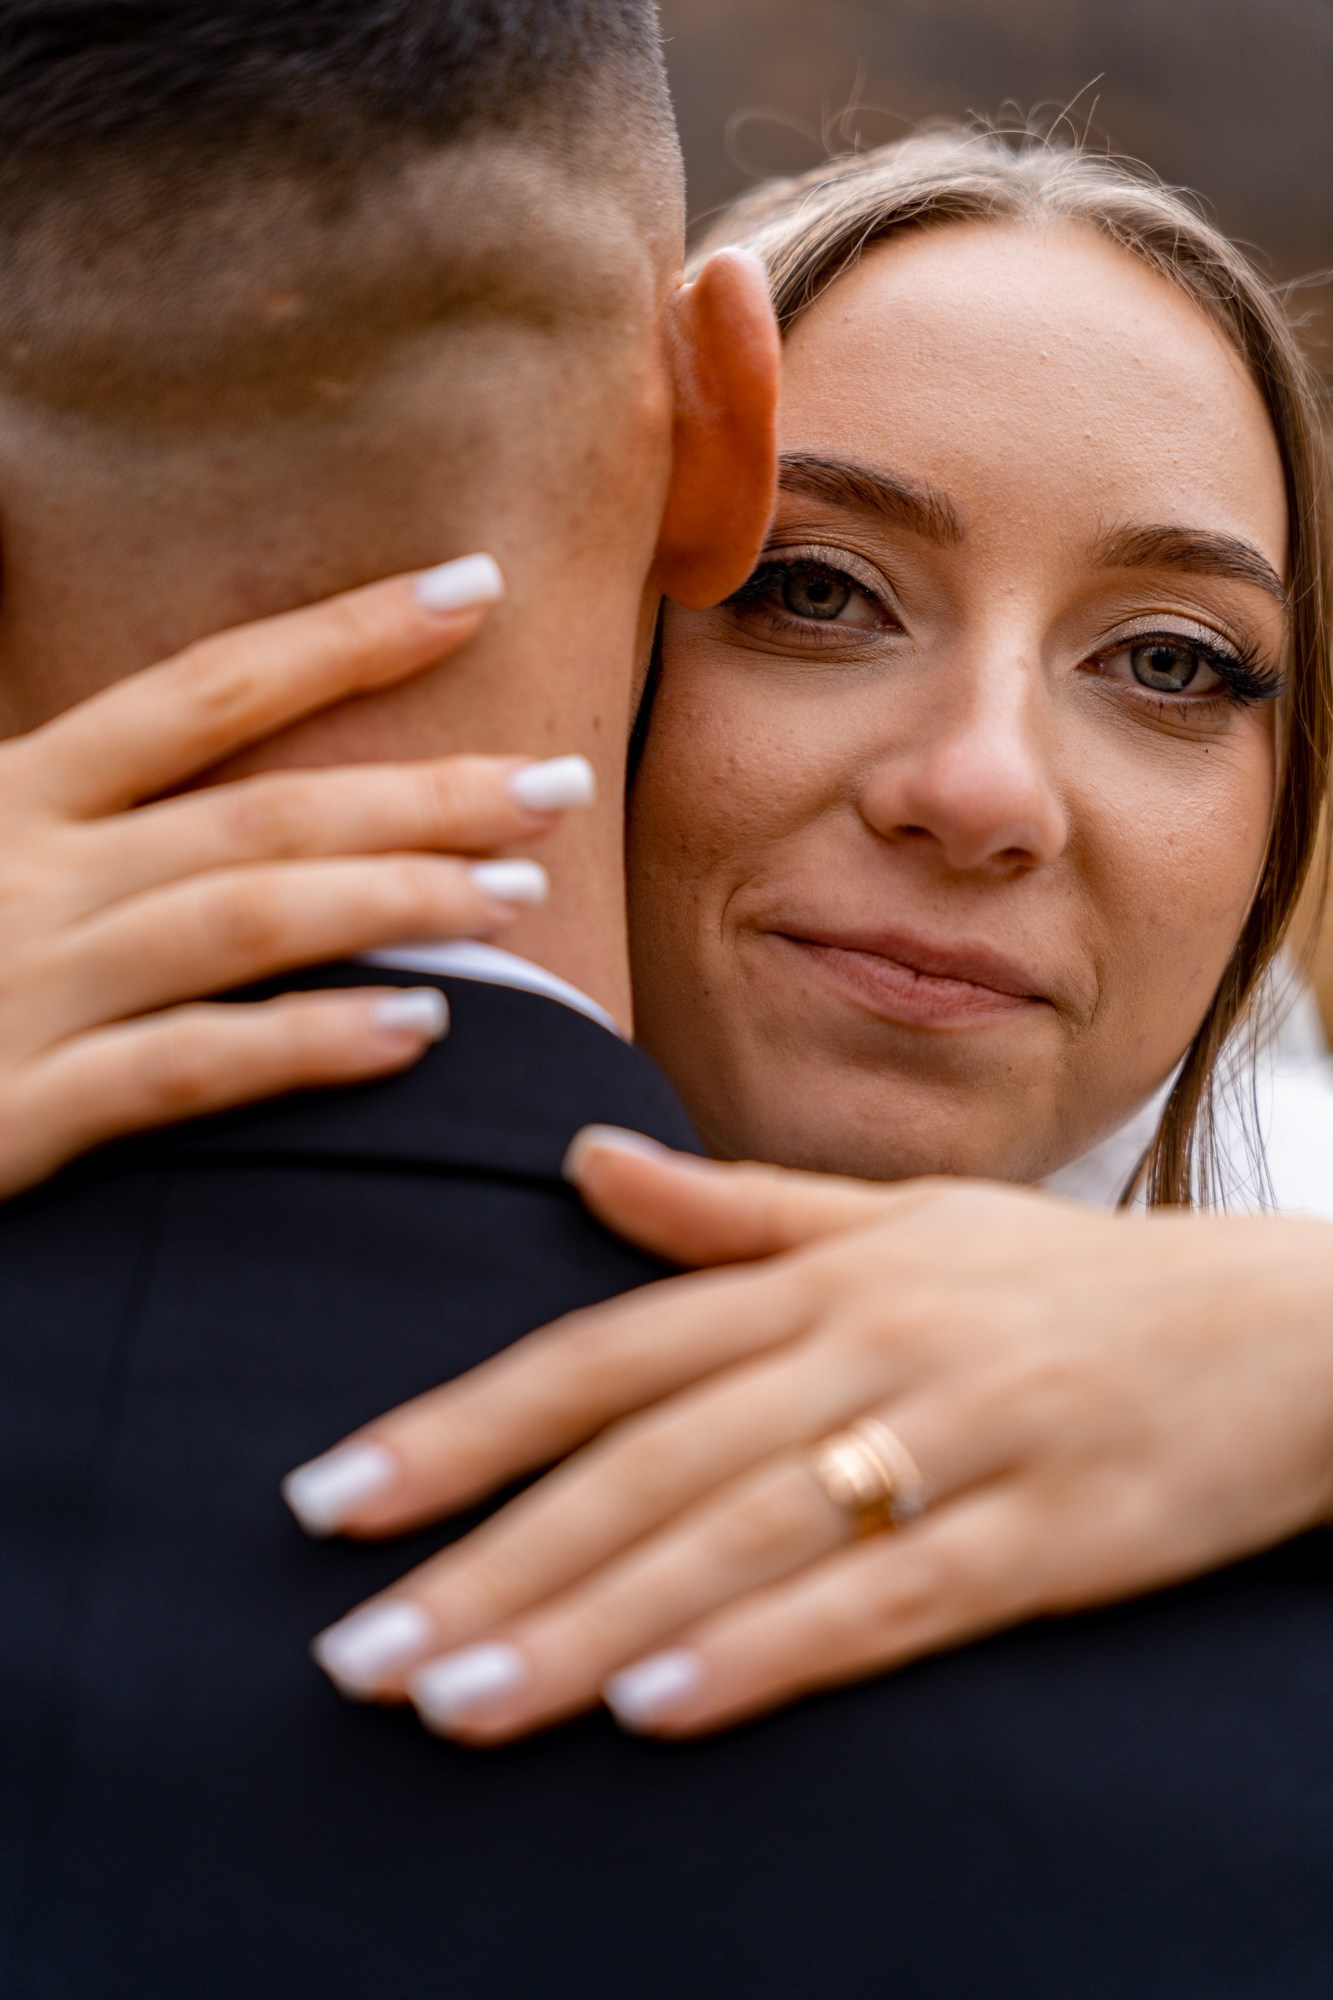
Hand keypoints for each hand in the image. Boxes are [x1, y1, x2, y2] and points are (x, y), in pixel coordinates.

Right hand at [0, 555, 594, 1196]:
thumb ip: (99, 825)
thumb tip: (252, 798)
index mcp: (16, 798)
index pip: (203, 691)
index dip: (343, 636)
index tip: (473, 588)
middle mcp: (26, 871)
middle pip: (257, 807)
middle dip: (421, 788)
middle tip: (559, 782)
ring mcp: (24, 987)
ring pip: (241, 919)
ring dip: (394, 901)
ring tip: (519, 897)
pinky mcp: (16, 1111)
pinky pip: (185, 1067)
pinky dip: (304, 1042)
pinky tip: (417, 1030)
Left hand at [291, 1135, 1332, 1740]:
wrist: (1295, 1327)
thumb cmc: (1076, 1284)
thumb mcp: (907, 1220)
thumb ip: (736, 1212)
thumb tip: (581, 1170)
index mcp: (824, 1271)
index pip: (608, 1351)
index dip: (462, 1422)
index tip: (333, 1498)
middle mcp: (870, 1339)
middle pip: (646, 1457)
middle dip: (488, 1556)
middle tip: (352, 1652)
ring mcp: (962, 1436)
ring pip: (742, 1534)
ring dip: (588, 1623)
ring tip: (454, 1701)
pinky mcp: (1051, 1535)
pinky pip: (889, 1600)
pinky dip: (768, 1650)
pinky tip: (657, 1707)